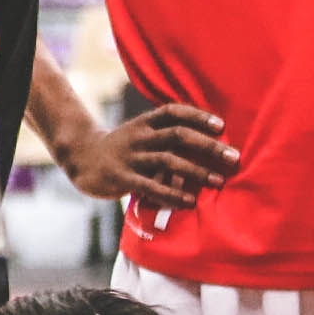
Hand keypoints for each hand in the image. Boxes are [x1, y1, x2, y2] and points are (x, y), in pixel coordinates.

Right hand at [52, 103, 238, 210]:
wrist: (80, 158)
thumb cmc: (121, 148)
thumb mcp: (139, 134)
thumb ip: (164, 136)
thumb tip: (206, 144)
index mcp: (144, 123)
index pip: (173, 113)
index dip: (198, 116)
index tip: (221, 126)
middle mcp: (138, 137)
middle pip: (177, 136)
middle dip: (208, 146)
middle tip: (233, 157)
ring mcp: (129, 157)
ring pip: (168, 160)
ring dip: (196, 171)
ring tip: (218, 181)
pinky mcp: (121, 178)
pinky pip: (151, 186)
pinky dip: (172, 194)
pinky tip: (189, 201)